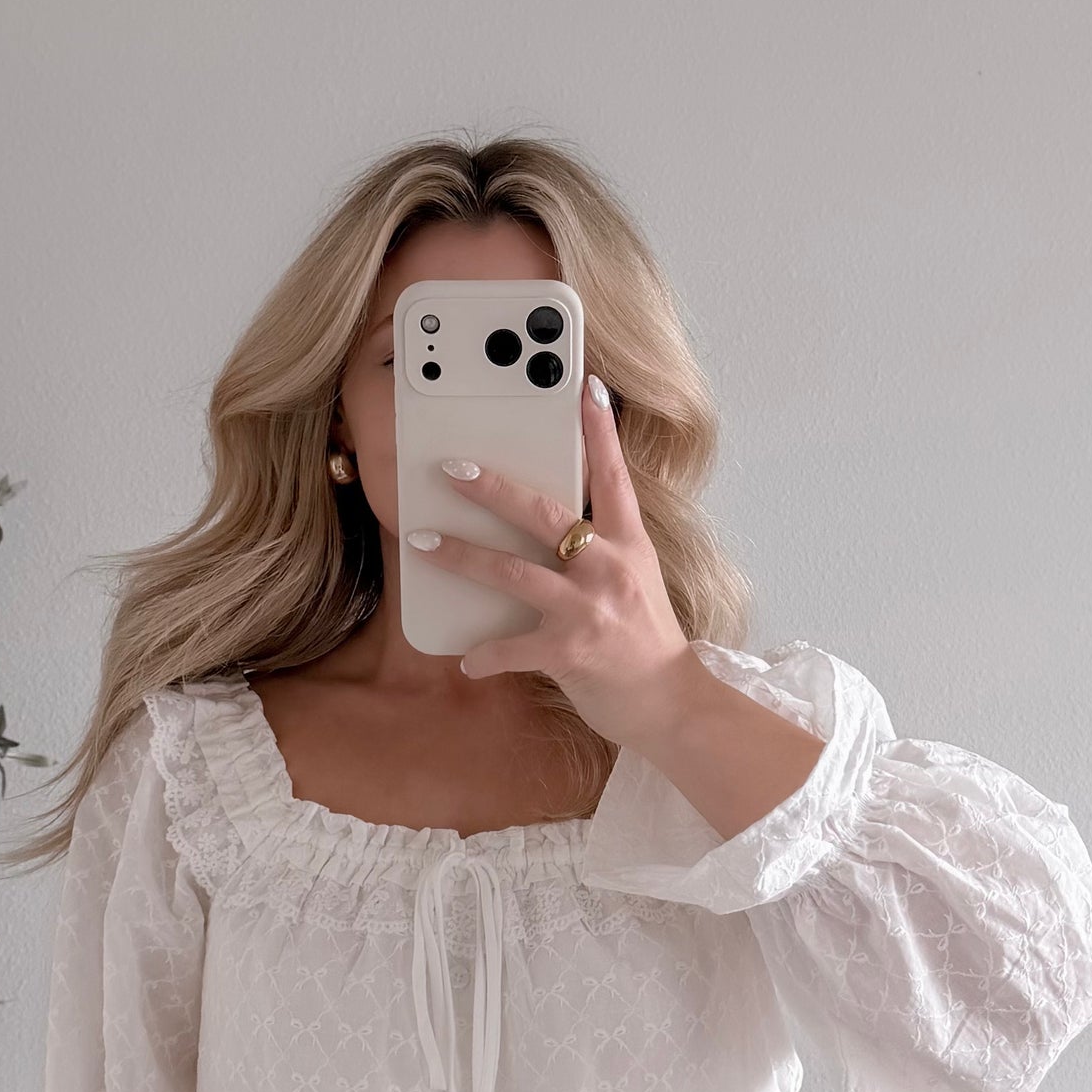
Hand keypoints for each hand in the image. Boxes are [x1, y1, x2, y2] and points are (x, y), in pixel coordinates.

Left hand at [404, 374, 710, 752]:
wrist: (669, 704)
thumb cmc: (646, 644)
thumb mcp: (636, 582)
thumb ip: (602, 552)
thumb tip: (559, 529)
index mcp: (629, 546)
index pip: (614, 477)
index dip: (599, 431)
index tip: (585, 386)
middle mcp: (609, 569)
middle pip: (543, 514)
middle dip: (493, 488)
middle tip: (453, 468)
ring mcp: (589, 609)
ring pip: (513, 572)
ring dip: (462, 556)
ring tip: (422, 542)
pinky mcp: (571, 651)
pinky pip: (513, 647)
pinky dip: (485, 654)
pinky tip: (467, 659)